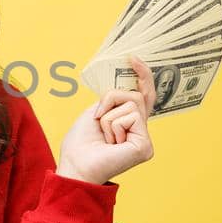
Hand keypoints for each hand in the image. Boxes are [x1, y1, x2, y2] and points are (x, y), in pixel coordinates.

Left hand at [57, 56, 156, 184]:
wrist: (75, 164)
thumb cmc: (81, 143)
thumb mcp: (95, 111)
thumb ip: (114, 99)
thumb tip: (131, 89)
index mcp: (129, 123)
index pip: (143, 96)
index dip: (142, 76)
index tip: (133, 58)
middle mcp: (140, 131)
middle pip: (136, 95)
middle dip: (111, 99)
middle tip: (97, 117)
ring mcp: (145, 139)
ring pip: (132, 103)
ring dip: (109, 117)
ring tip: (104, 137)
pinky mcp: (145, 145)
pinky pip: (130, 116)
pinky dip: (113, 125)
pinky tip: (111, 143)